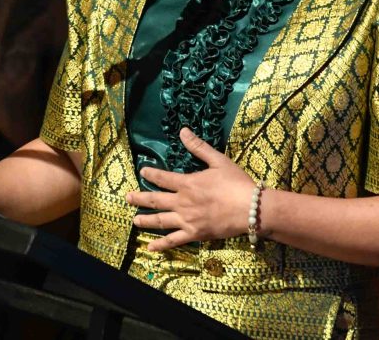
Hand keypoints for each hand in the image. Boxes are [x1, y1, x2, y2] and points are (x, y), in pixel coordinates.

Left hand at [125, 127, 255, 251]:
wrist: (251, 208)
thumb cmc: (236, 183)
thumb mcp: (218, 161)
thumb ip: (198, 147)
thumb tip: (182, 131)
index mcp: (187, 183)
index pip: (162, 178)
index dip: (151, 174)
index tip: (142, 171)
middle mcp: (182, 202)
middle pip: (155, 200)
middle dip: (139, 198)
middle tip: (126, 197)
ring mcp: (187, 220)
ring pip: (160, 221)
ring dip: (145, 220)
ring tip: (134, 220)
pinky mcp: (194, 235)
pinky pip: (174, 241)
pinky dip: (161, 245)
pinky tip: (150, 248)